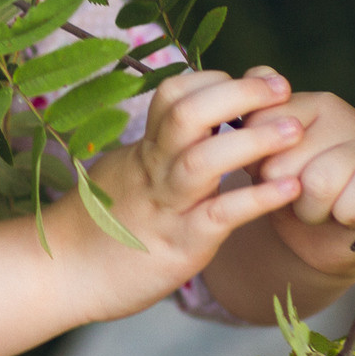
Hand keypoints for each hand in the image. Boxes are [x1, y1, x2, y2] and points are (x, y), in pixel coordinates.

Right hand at [72, 67, 305, 322]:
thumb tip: (189, 130)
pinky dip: (256, 198)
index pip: (175, 93)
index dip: (216, 80)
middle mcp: (152, 170)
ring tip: (295, 128)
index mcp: (143, 150)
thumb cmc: (98, 227)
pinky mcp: (178, 245)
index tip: (254, 82)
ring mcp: (164, 207)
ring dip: (253, 140)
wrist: (59, 275)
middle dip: (239, 93)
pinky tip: (290, 187)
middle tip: (282, 87)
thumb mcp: (125, 176)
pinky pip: (219, 215)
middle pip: (189, 112)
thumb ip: (157, 153)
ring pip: (203, 159)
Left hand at [244, 86, 354, 278]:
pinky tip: (348, 212)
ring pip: (318, 183)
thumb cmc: (290, 189)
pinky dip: (345, 216)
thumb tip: (250, 87)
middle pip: (282, 164)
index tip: (270, 173)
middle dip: (283, 192)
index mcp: (303, 101)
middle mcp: (338, 112)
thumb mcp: (261, 157)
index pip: (259, 129)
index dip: (257, 165)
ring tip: (321, 206)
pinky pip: (354, 201)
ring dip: (312, 210)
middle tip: (299, 194)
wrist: (328, 235)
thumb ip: (252, 125)